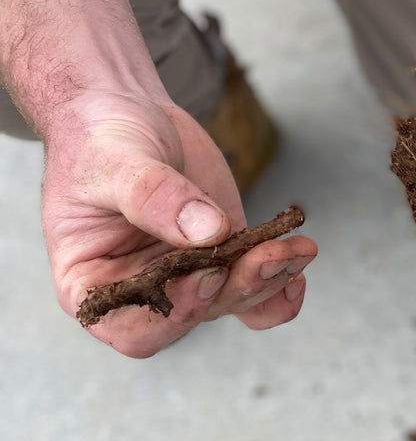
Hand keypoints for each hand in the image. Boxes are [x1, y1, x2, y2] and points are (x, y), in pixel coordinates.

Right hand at [41, 90, 316, 356]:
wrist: (129, 114)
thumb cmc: (100, 140)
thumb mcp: (114, 161)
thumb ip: (154, 196)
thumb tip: (211, 231)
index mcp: (91, 284)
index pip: (132, 326)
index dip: (175, 310)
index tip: (209, 273)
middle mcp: (141, 292)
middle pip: (193, 316)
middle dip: (236, 288)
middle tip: (270, 255)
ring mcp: (184, 279)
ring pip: (230, 300)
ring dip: (267, 279)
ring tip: (297, 248)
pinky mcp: (221, 261)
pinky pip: (252, 291)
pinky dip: (279, 287)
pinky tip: (299, 266)